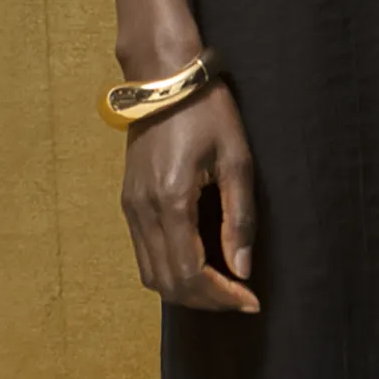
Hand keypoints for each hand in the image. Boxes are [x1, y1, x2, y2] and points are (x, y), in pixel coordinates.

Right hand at [119, 82, 259, 313]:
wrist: (164, 77)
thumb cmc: (206, 110)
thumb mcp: (236, 159)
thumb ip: (239, 218)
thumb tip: (242, 268)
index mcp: (172, 200)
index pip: (191, 273)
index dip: (222, 296)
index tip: (250, 301)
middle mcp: (144, 210)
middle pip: (168, 283)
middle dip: (206, 301)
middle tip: (240, 299)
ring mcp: (131, 207)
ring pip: (151, 274)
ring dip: (186, 290)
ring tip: (221, 287)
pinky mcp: (128, 200)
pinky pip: (143, 253)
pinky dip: (169, 271)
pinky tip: (197, 264)